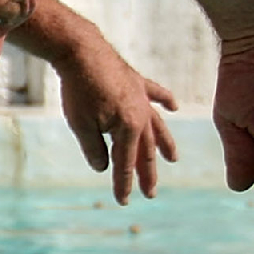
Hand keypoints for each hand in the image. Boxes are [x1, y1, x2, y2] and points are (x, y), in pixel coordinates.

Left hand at [56, 41, 177, 203]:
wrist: (80, 51)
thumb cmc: (79, 90)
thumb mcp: (81, 125)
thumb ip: (94, 150)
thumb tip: (103, 168)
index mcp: (129, 128)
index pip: (125, 163)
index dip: (123, 184)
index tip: (123, 202)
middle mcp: (141, 114)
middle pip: (146, 150)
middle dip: (147, 173)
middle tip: (151, 193)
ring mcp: (141, 97)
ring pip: (156, 125)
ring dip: (164, 144)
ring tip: (172, 160)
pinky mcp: (135, 81)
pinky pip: (155, 93)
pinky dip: (165, 99)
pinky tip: (174, 106)